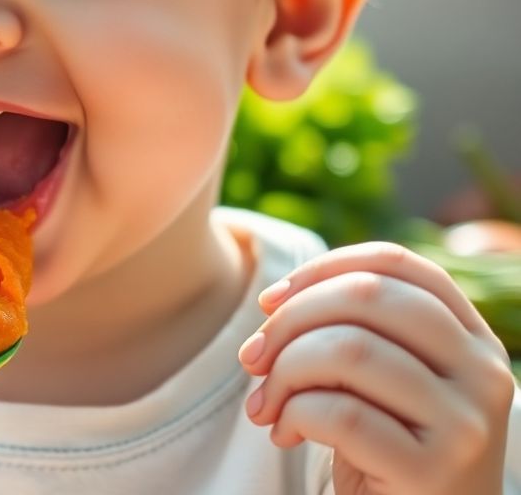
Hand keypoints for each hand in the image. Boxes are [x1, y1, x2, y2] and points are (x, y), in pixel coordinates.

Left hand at [238, 241, 513, 494]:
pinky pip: (339, 413)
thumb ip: (353, 333)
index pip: (396, 264)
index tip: (270, 303)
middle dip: (289, 320)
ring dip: (283, 373)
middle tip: (253, 360)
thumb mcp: (380, 383)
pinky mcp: (433, 471)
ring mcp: (465, 424)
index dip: (321, 269)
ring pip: (347, 349)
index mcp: (472, 340)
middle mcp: (483, 374)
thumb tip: (274, 303)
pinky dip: (293, 414)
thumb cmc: (385, 453)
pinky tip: (285, 434)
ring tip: (266, 405)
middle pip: (367, 296)